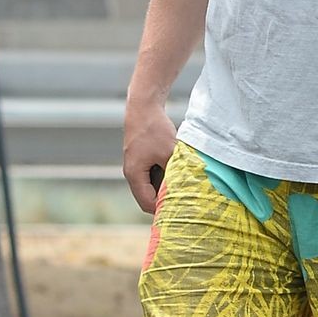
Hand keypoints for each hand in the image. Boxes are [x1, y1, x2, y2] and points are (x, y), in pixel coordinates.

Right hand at [123, 99, 176, 214]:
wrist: (144, 106)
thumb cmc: (155, 129)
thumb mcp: (170, 153)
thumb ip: (174, 173)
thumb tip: (186, 189)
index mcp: (134, 175)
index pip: (147, 204)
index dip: (163, 210)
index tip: (181, 210)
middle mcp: (131, 173)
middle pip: (147, 197)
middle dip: (164, 200)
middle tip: (184, 202)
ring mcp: (134, 165)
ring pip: (150, 186)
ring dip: (164, 187)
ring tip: (182, 187)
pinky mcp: (140, 157)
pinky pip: (150, 174)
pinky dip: (162, 176)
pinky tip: (177, 172)